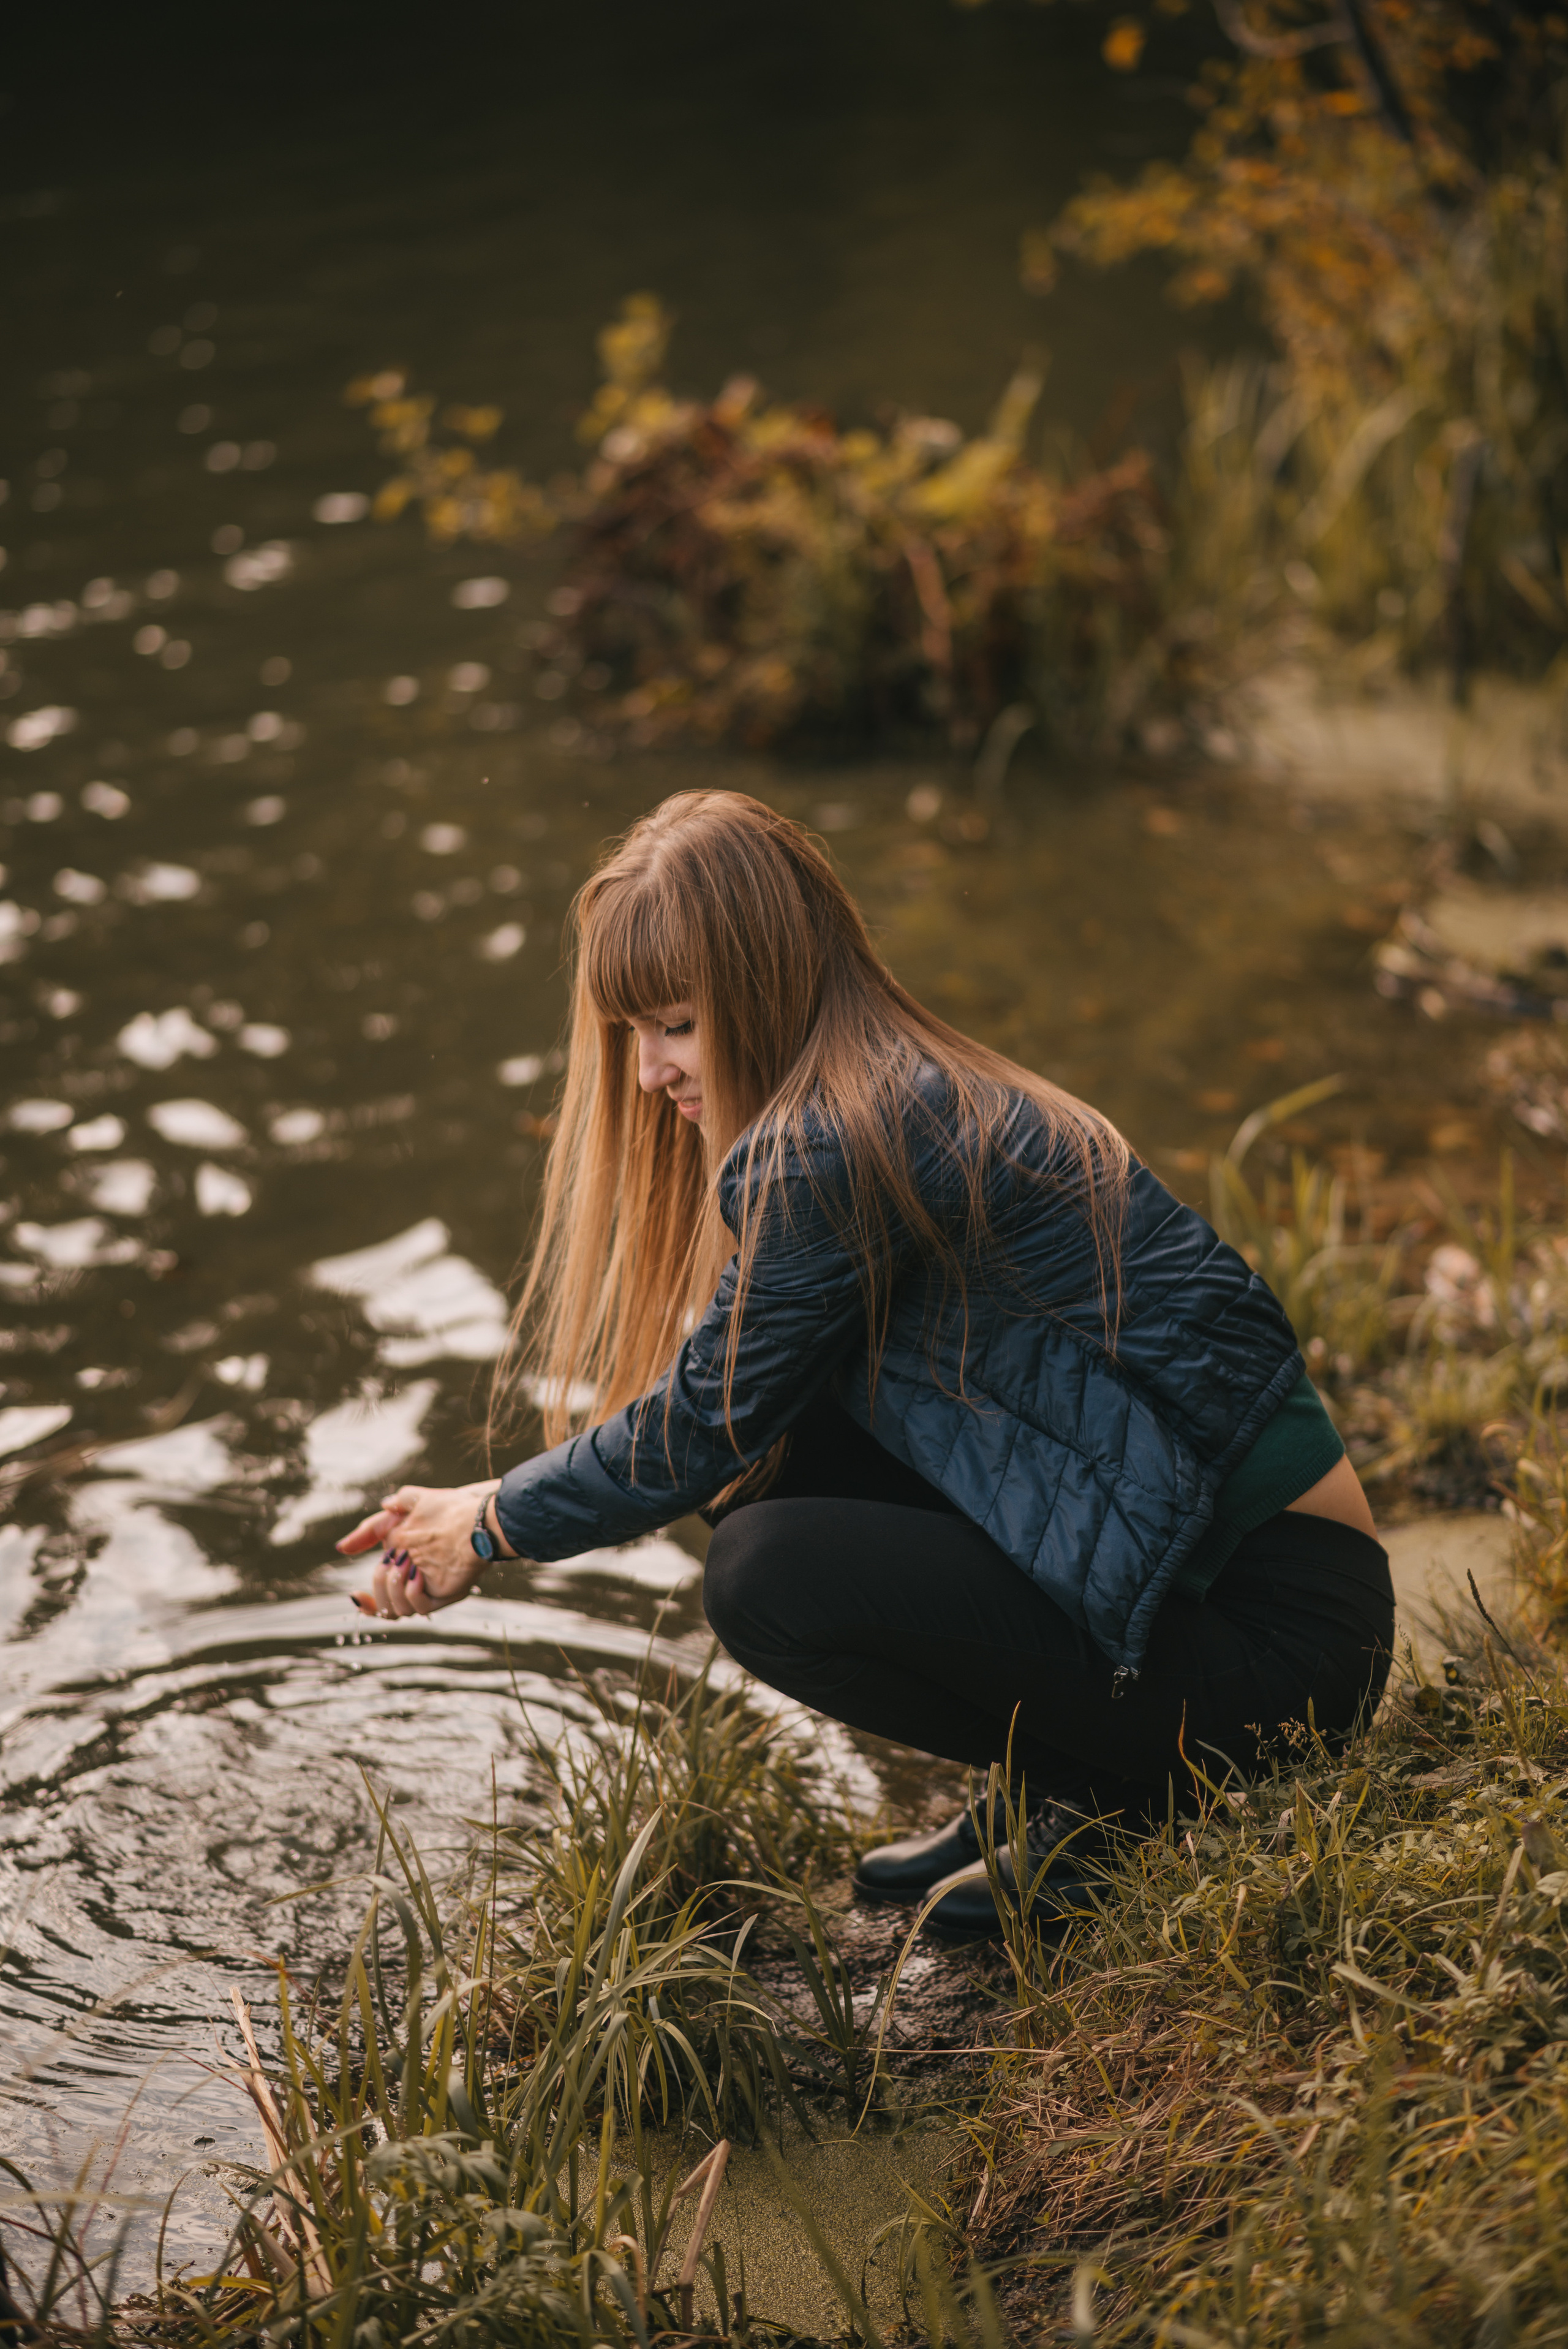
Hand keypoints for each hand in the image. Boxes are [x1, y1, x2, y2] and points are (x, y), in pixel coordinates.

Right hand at [336, 1481, 512, 1618]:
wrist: (475, 1515)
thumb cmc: (443, 1509)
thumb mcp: (403, 1509)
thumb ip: (372, 1528)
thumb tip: (342, 1547)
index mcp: (403, 1568)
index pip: (379, 1598)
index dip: (365, 1603)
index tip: (355, 1595)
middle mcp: (416, 1584)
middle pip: (383, 1603)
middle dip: (381, 1582)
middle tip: (395, 1558)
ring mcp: (431, 1590)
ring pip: (398, 1610)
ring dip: (395, 1587)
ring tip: (408, 1564)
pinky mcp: (446, 1594)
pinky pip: (420, 1608)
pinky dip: (412, 1593)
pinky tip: (418, 1575)